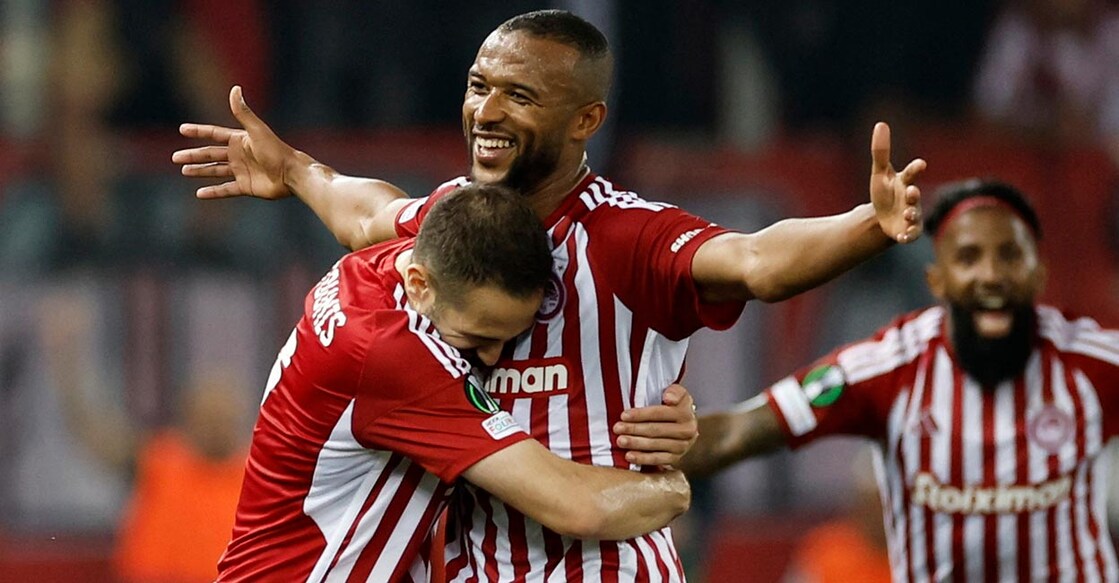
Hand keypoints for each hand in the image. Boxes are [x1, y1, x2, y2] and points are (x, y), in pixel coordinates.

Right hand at [172, 86, 294, 200]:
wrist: (291, 174)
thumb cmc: (276, 150)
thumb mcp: (256, 130)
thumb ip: (243, 112)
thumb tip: (235, 89)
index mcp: (240, 140)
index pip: (214, 134)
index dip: (199, 132)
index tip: (182, 129)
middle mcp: (239, 155)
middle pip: (211, 154)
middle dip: (193, 155)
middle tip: (175, 157)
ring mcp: (242, 171)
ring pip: (215, 171)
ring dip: (200, 171)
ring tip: (184, 171)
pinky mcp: (246, 186)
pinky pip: (226, 189)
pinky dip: (213, 192)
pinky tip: (200, 193)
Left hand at [612, 384, 697, 466]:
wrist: (686, 427)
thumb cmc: (675, 407)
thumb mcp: (678, 393)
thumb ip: (674, 391)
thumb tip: (668, 398)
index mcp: (686, 413)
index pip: (660, 413)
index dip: (641, 414)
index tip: (624, 415)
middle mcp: (687, 430)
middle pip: (656, 430)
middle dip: (634, 429)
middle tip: (617, 428)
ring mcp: (682, 446)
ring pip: (655, 445)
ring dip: (636, 443)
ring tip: (620, 441)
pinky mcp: (676, 459)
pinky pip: (657, 459)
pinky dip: (642, 458)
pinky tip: (629, 456)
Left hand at [869, 122, 926, 243]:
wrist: (882, 218)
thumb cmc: (885, 193)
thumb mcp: (879, 173)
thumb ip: (881, 151)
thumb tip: (881, 124)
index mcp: (905, 182)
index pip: (912, 173)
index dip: (916, 168)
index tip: (920, 164)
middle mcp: (911, 198)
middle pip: (914, 195)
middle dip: (914, 194)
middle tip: (911, 192)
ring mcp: (911, 215)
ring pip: (915, 215)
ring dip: (912, 215)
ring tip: (907, 214)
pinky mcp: (908, 231)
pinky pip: (912, 234)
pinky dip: (908, 235)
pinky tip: (902, 238)